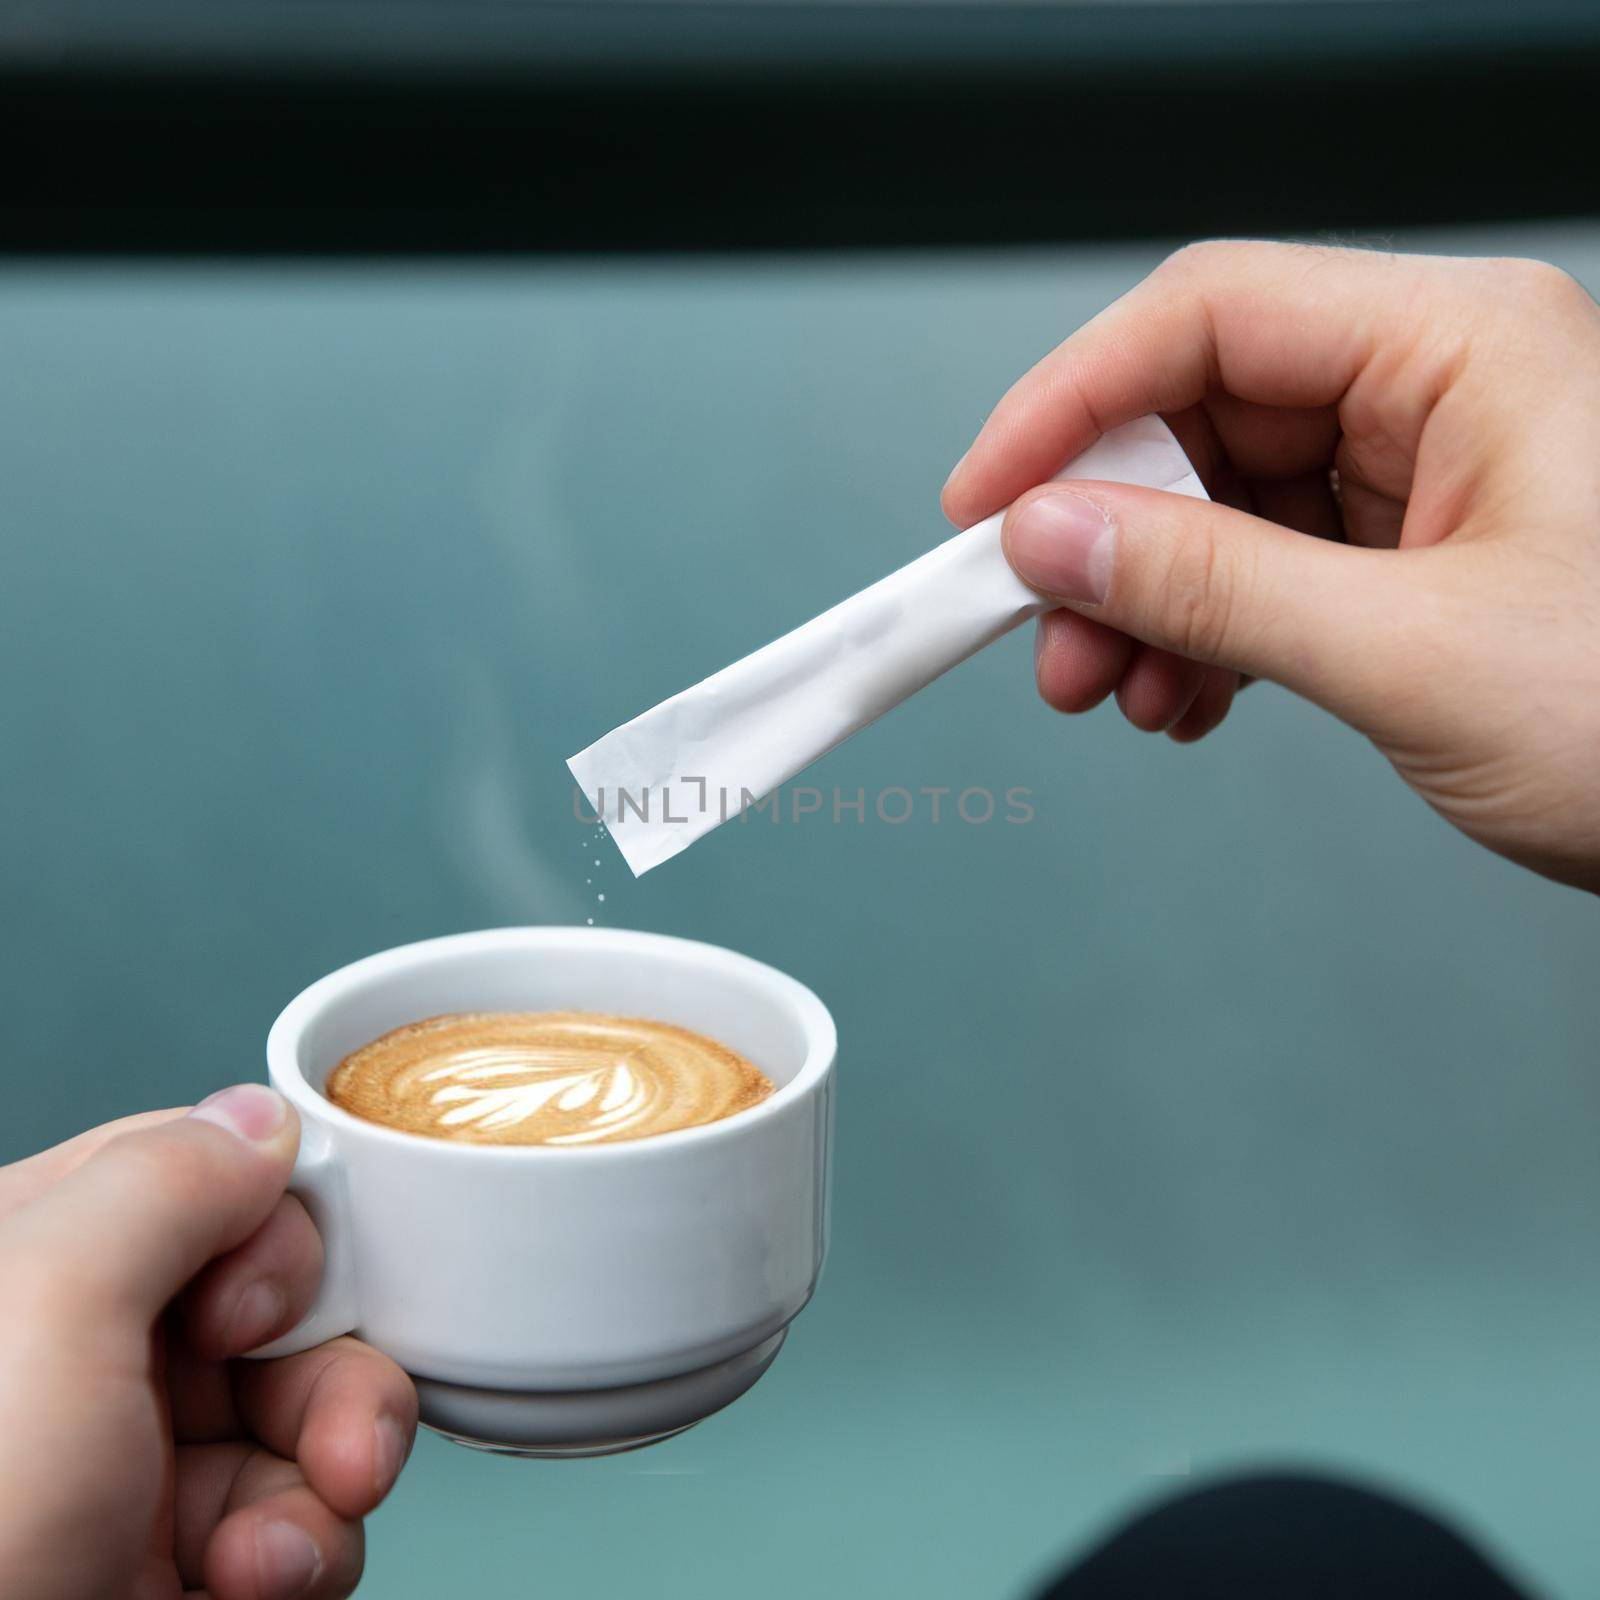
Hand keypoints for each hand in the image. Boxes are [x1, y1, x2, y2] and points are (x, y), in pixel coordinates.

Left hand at [0, 1086, 417, 1599]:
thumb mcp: (48, 1310)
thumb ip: (164, 1183)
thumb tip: (261, 1117)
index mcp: (34, 1262)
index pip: (203, 1181)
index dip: (270, 1232)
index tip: (256, 1306)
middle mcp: (83, 1358)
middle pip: (280, 1307)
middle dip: (334, 1371)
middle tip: (343, 1436)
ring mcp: (129, 1470)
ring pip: (308, 1417)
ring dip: (332, 1474)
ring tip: (281, 1549)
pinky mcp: (170, 1568)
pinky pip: (298, 1521)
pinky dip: (305, 1552)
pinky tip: (257, 1585)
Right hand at [943, 241, 1599, 892]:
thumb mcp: (1412, 653)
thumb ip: (1213, 588)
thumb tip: (1053, 540)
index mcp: (1461, 347)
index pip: (1206, 318)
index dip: (1069, 404)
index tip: (983, 501)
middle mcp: (1438, 387)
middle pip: (1201, 415)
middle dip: (1106, 536)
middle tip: (1044, 638)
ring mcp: (1429, 469)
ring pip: (1224, 502)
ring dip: (1148, 601)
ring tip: (1113, 694)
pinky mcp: (1420, 549)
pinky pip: (1270, 564)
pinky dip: (1210, 633)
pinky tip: (1188, 698)